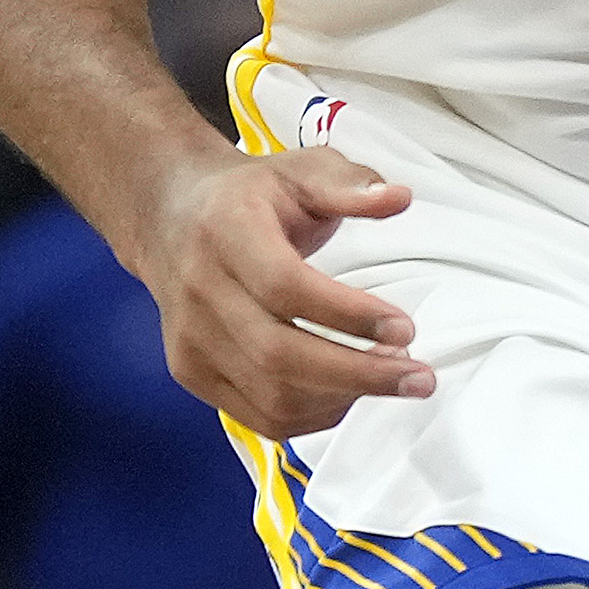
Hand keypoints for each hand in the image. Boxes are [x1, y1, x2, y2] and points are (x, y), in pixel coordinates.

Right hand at [140, 142, 434, 439]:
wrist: (168, 217)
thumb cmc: (247, 197)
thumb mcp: (299, 171)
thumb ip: (349, 185)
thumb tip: (398, 198)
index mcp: (225, 231)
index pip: (285, 287)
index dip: (348, 315)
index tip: (405, 328)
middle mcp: (199, 289)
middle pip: (279, 354)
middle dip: (360, 374)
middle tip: (419, 376)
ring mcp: (189, 338)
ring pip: (271, 395)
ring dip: (342, 398)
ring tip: (392, 378)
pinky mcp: (190, 371)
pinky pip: (259, 416)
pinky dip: (313, 417)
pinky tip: (350, 394)